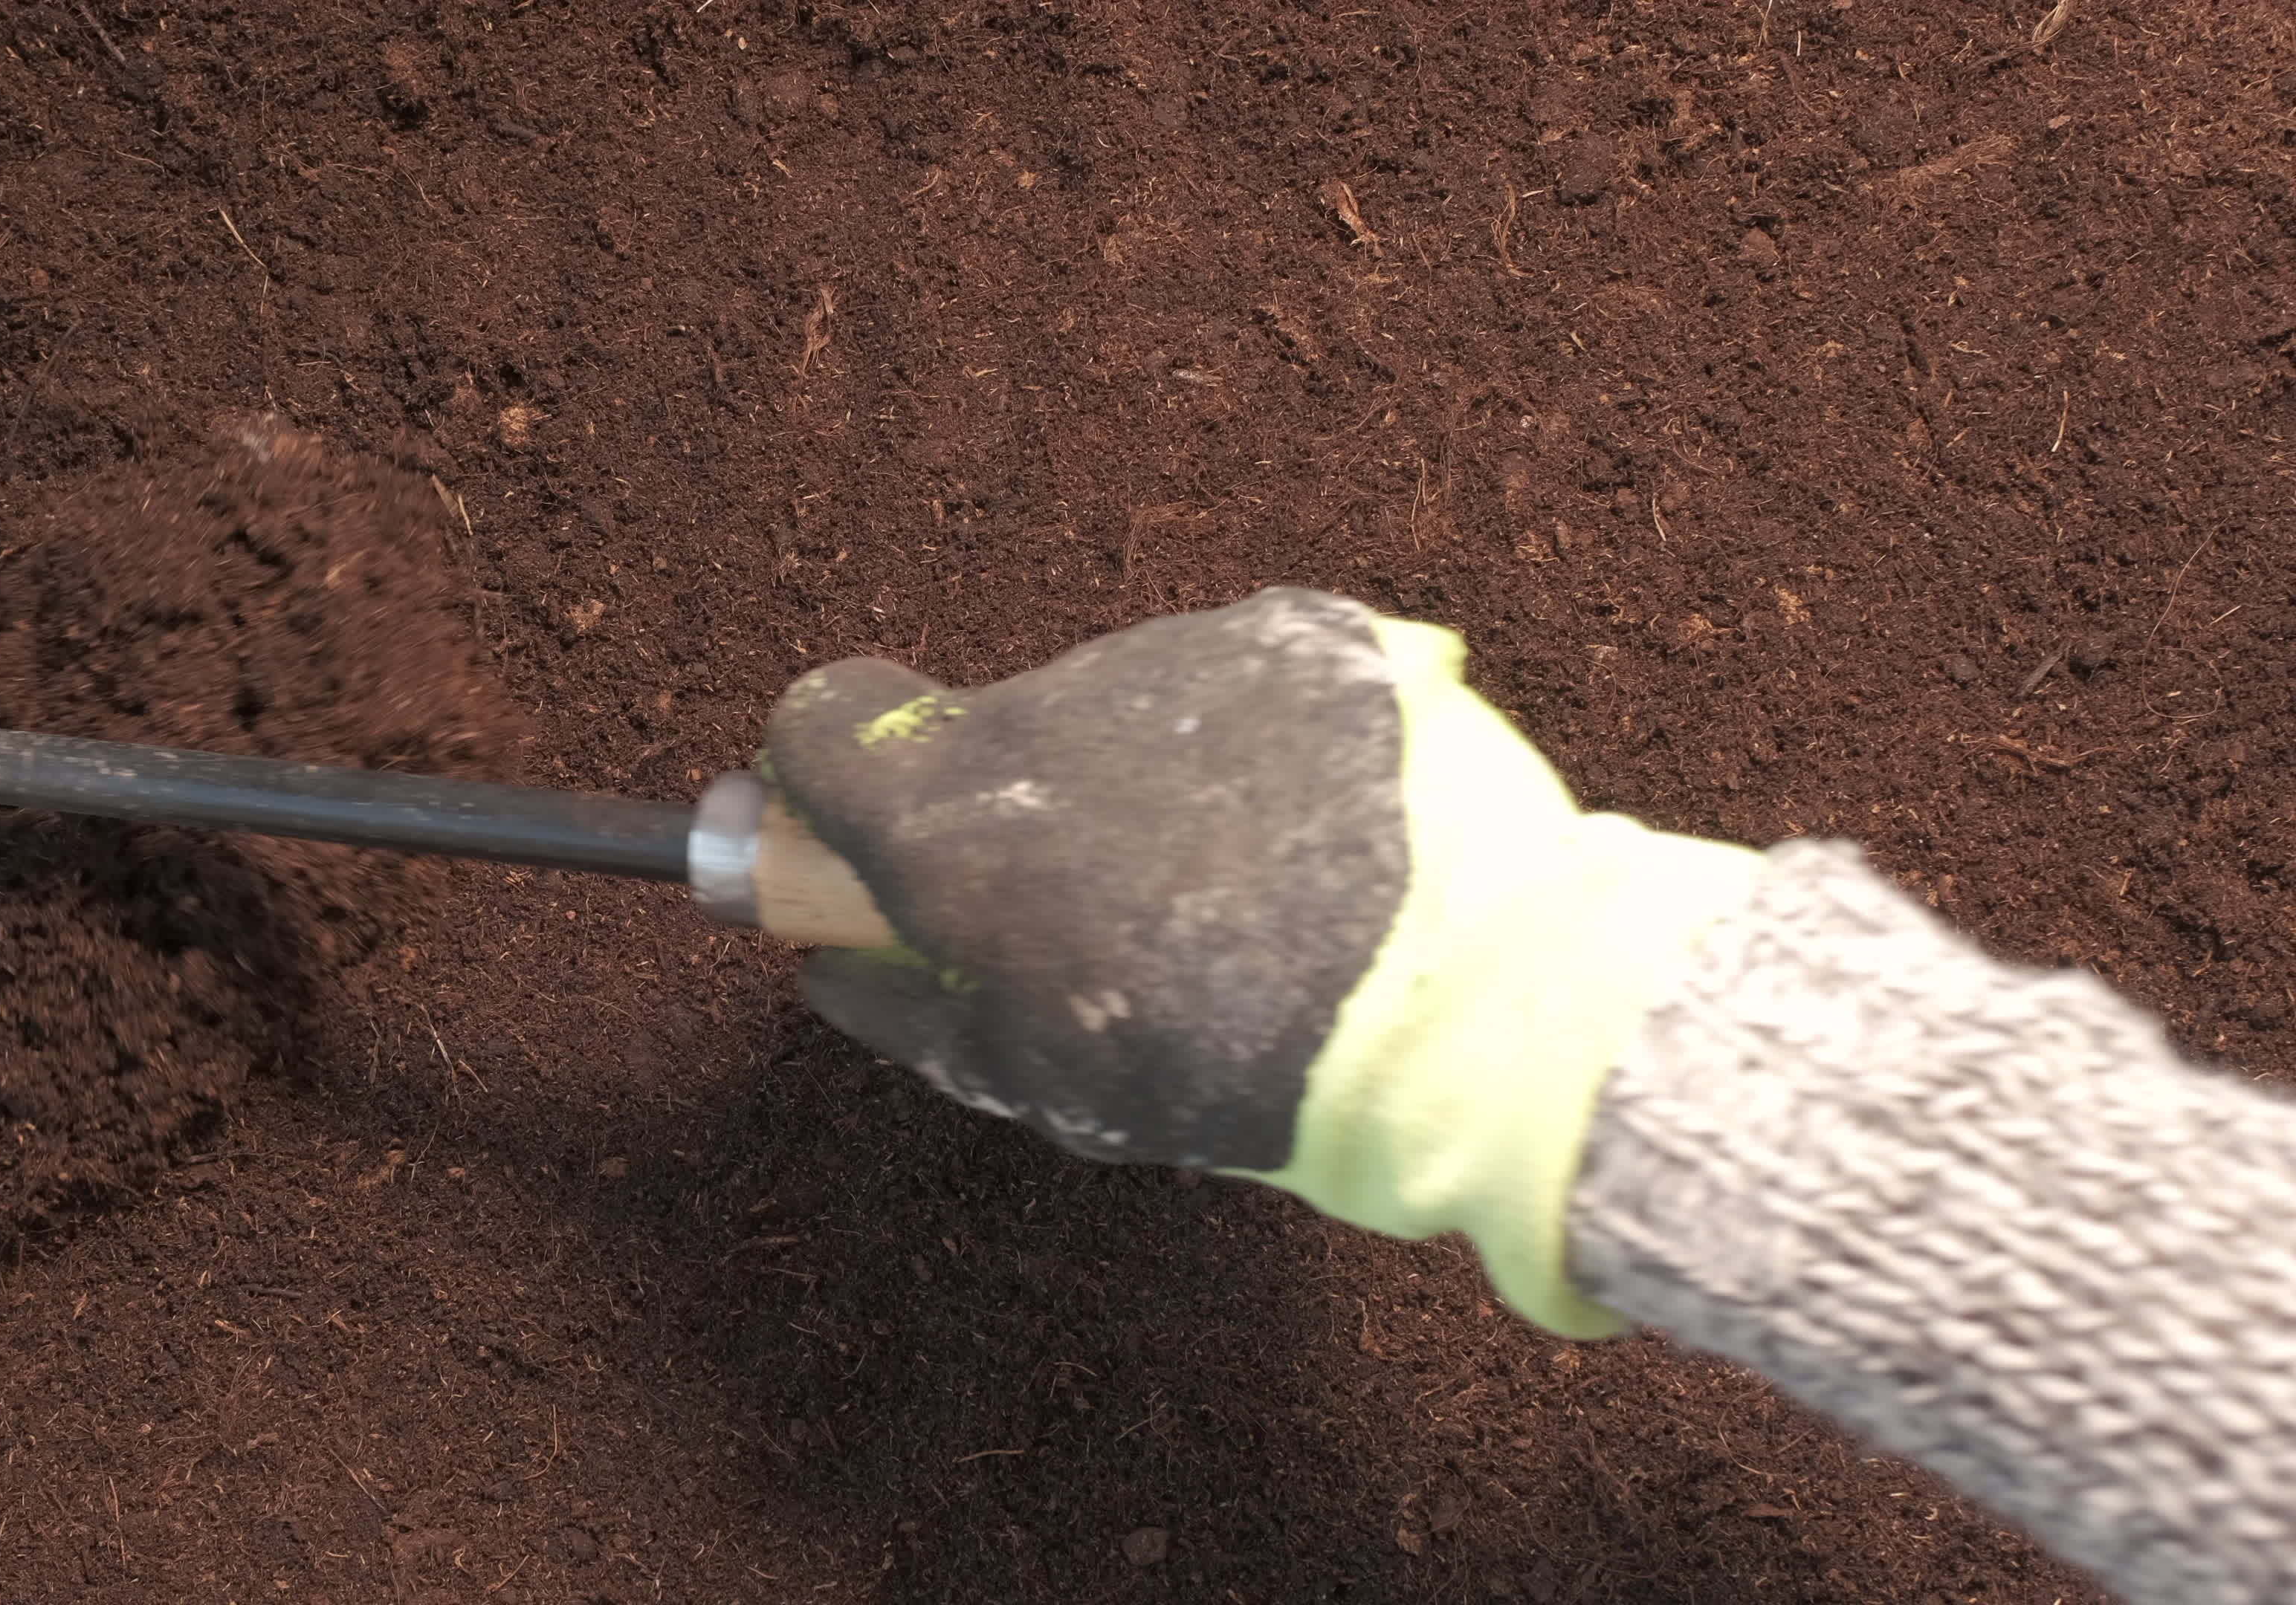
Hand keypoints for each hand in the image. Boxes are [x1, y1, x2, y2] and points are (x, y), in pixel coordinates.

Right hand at [760, 588, 1761, 1335]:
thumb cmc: (1230, 1067)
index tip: (868, 842)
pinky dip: (1265, 753)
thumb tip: (826, 962)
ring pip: (1127, 708)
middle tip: (1111, 916)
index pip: (824, 722)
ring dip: (1152, 781)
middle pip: (991, 726)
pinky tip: (1325, 842)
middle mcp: (1060, 696)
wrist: (1470, 1005)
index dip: (830, 783)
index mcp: (963, 810)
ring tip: (1251, 894)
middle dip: (1020, 809)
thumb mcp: (1041, 1079)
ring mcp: (1192, 651)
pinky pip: (1250, 687)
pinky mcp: (1313, 637)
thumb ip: (906, 1007)